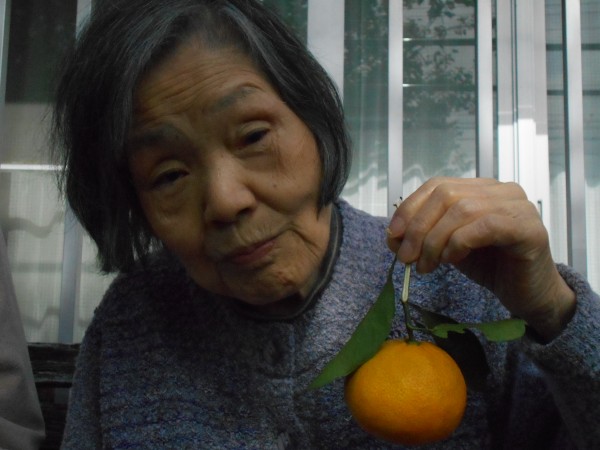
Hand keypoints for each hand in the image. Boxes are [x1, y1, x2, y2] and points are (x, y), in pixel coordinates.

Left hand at [387, 177, 575, 340]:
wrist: (529, 295)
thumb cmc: (492, 267)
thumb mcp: (447, 247)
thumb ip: (424, 236)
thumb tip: (393, 235)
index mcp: (481, 189)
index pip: (437, 185)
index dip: (410, 208)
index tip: (393, 235)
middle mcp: (501, 191)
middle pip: (446, 195)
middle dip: (419, 228)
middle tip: (407, 257)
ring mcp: (518, 207)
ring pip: (462, 209)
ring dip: (435, 240)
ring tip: (428, 266)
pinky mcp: (528, 229)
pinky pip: (485, 226)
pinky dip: (459, 242)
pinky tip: (452, 259)